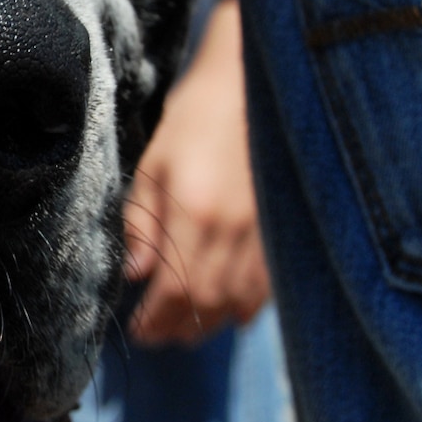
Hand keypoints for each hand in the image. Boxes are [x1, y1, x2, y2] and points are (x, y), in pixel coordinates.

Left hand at [120, 0, 270, 345]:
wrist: (252, 85)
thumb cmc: (195, 118)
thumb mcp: (154, 165)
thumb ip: (142, 223)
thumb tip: (136, 275)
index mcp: (196, 213)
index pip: (175, 289)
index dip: (156, 318)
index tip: (140, 330)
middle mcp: (235, 230)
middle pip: (208, 303)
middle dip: (180, 328)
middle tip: (158, 336)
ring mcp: (266, 232)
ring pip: (241, 301)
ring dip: (212, 323)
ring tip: (187, 329)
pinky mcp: (284, 229)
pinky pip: (268, 286)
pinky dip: (247, 306)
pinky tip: (230, 312)